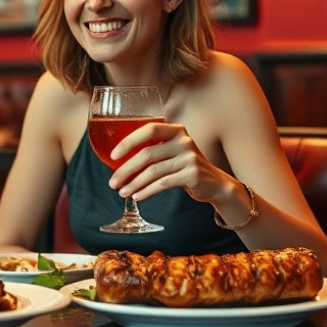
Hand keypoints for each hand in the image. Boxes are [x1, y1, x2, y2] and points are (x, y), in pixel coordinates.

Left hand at [108, 122, 229, 203]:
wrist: (214, 183)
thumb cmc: (184, 166)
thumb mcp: (170, 152)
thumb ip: (151, 149)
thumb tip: (117, 161)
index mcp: (176, 130)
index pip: (149, 130)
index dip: (128, 141)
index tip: (112, 156)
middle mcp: (184, 141)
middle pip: (147, 154)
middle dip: (125, 170)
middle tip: (113, 183)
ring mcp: (189, 157)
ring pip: (153, 171)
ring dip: (134, 184)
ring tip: (122, 193)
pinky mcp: (192, 174)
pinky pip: (163, 183)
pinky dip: (147, 191)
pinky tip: (137, 196)